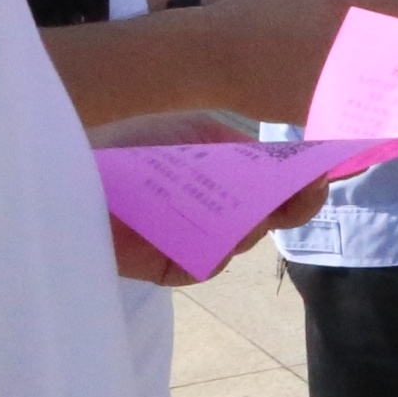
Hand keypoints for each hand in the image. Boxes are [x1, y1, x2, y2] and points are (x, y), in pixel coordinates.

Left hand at [92, 112, 329, 285]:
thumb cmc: (133, 138)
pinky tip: (205, 226)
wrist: (75, 164)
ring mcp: (196, 240)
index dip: (303, 183)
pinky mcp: (172, 266)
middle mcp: (215, 209)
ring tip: (231, 196)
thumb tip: (297, 164)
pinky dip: (213, 246)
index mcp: (225, 174)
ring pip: (244, 240)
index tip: (322, 172)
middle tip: (304, 191)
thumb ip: (245, 149)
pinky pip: (209, 263)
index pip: (277, 185)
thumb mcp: (197, 129)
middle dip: (291, 204)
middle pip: (271, 217)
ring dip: (246, 219)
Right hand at [192, 0, 397, 121]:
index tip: (394, 14)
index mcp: (356, 7)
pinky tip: (333, 90)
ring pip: (387, 82)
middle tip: (370, 44)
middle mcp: (359, 44)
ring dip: (377, 75)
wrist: (215, 52)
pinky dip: (353, 101)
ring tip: (349, 68)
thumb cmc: (259, 6)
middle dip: (396, 44)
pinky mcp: (329, 110)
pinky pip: (358, 108)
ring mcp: (346, 80)